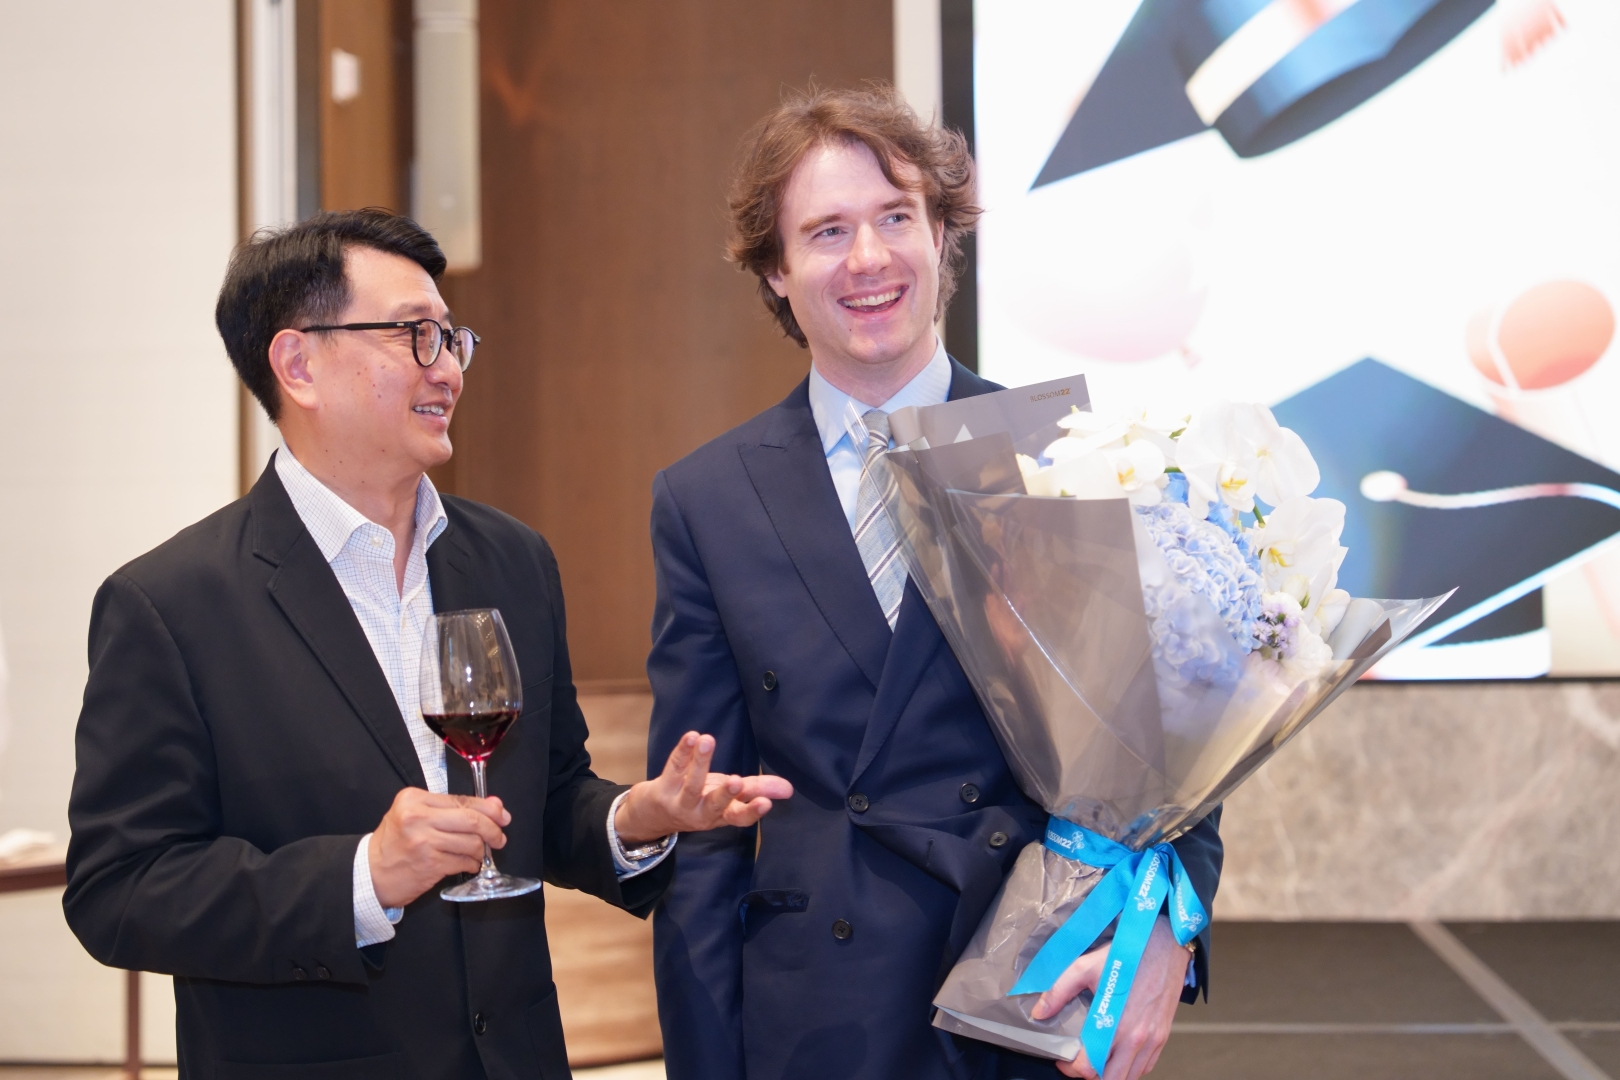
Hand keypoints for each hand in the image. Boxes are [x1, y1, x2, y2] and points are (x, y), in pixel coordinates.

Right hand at [368, 787, 510, 907]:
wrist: (370, 873)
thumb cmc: (394, 843)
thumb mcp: (416, 816)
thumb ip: (452, 809)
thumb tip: (495, 806)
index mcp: (414, 799)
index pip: (461, 800)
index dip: (488, 808)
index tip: (502, 816)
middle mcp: (418, 817)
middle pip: (471, 819)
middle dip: (493, 829)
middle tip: (499, 838)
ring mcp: (424, 841)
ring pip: (471, 842)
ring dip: (481, 850)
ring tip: (477, 853)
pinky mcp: (430, 864)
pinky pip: (464, 861)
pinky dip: (471, 864)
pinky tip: (468, 864)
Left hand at [615, 731, 793, 843]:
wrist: (653, 815)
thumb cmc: (699, 800)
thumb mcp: (727, 798)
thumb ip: (757, 790)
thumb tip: (789, 788)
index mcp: (722, 815)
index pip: (740, 817)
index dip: (753, 811)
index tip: (767, 803)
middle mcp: (702, 813)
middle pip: (716, 805)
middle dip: (726, 794)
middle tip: (737, 781)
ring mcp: (681, 802)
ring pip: (692, 784)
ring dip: (701, 762)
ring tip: (708, 740)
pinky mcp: (663, 789)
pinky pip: (674, 768)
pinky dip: (683, 752)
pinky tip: (691, 736)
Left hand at [1029, 916, 1189, 1079]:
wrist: (1165, 944)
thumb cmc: (1126, 954)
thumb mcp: (1085, 967)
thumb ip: (1059, 992)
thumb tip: (1038, 1012)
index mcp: (1116, 1025)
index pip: (1090, 1068)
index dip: (1071, 1069)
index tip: (1063, 1060)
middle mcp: (1136, 1039)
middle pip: (1110, 1079)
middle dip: (1090, 1074)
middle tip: (1078, 1061)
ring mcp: (1153, 1040)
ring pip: (1129, 1077)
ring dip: (1110, 1073)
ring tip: (1097, 1058)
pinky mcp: (1163, 1036)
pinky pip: (1147, 1066)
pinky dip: (1131, 1068)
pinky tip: (1118, 1055)